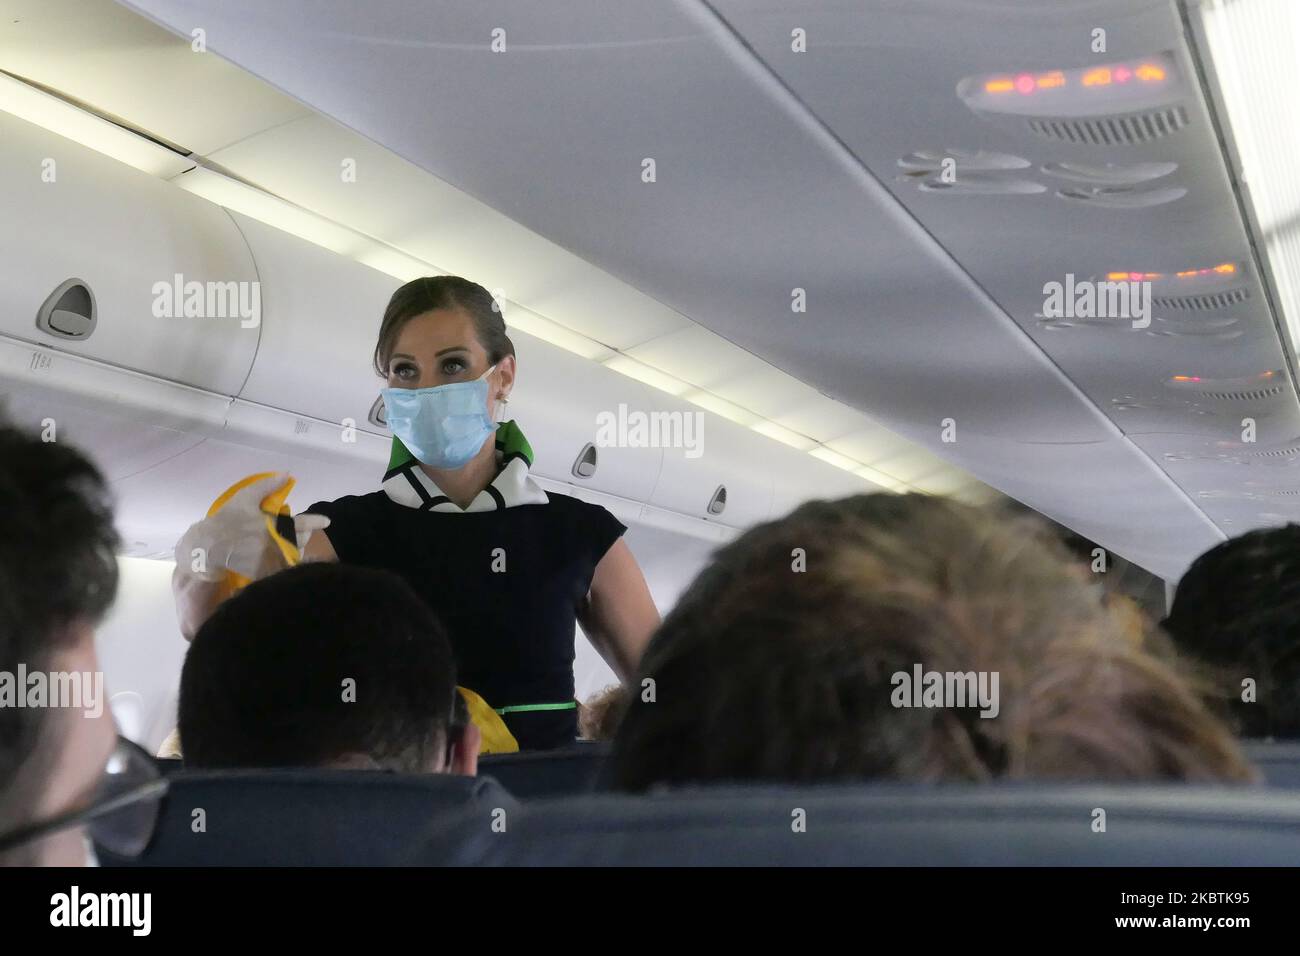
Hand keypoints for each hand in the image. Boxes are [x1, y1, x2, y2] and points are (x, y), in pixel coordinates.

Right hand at [173, 474, 327, 581]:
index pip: (302, 523)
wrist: (207, 547)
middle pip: (301, 540)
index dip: (316, 521)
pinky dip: (285, 563)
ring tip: (294, 543)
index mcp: (273, 524)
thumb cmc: (226, 520)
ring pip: (294, 555)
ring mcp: (270, 559)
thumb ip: (266, 486)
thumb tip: (286, 475)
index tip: (327, 521)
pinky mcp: (263, 572)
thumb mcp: (244, 498)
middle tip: (303, 531)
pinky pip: (281, 568)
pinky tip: (282, 558)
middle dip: (305, 535)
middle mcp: (275, 543)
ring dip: (297, 549)